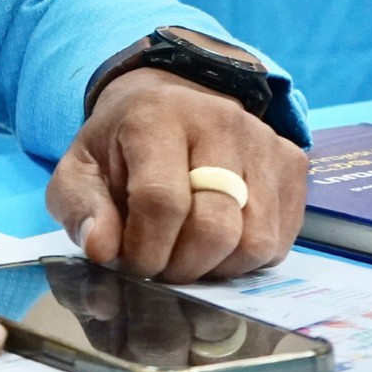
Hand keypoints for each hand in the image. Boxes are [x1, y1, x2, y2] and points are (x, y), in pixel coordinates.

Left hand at [45, 68, 308, 282]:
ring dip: (218, 268)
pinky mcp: (292, 164)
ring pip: (256, 242)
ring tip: (188, 254)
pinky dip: (247, 259)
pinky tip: (218, 243)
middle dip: (183, 266)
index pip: (162, 201)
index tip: (133, 262)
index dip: (147, 249)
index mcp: (158, 116)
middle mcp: (221, 121)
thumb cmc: (122, 145)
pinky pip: (280, 240)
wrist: (169, 104)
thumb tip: (102, 250)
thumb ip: (81, 209)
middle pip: (217, 227)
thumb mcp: (80, 169)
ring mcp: (264, 141)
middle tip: (162, 265)